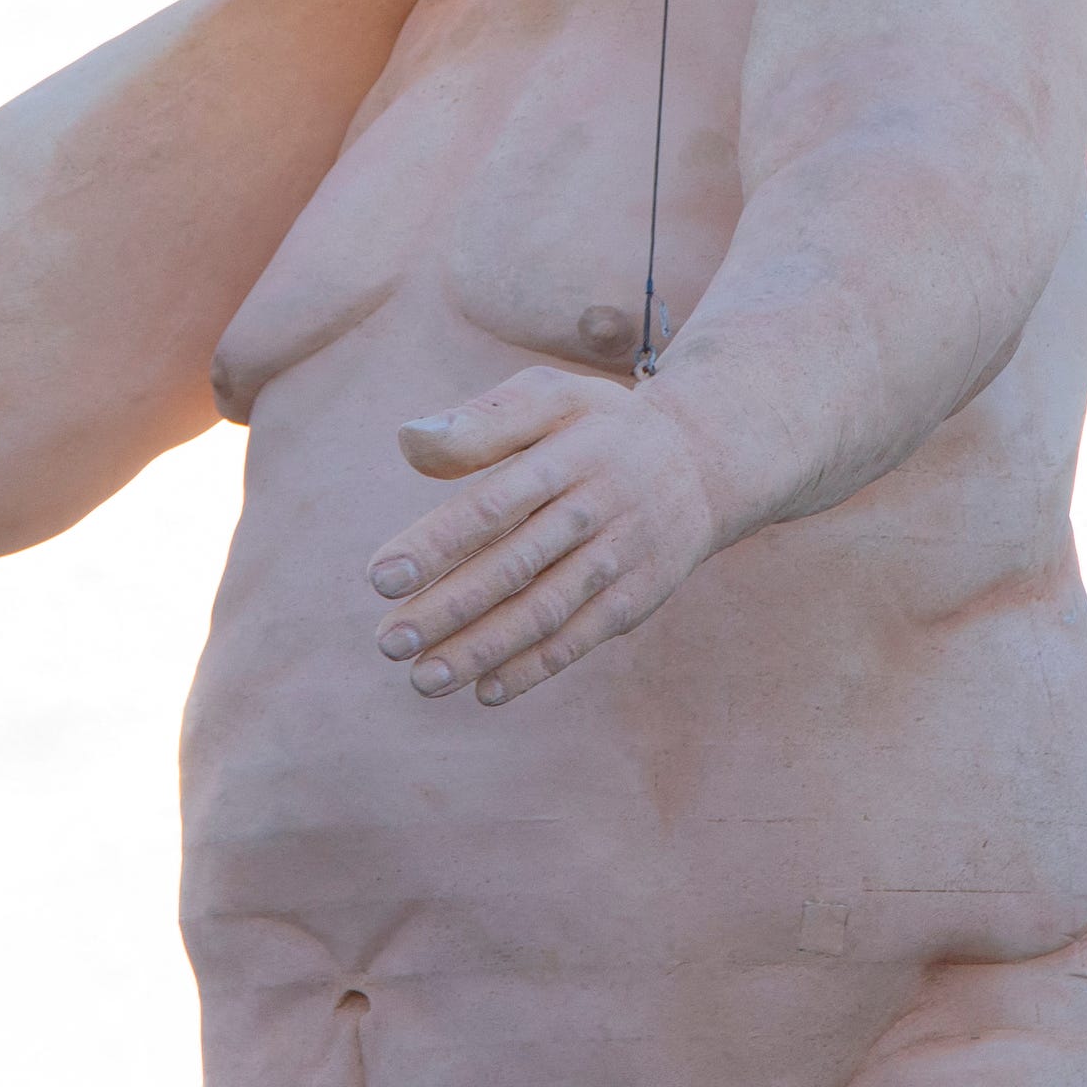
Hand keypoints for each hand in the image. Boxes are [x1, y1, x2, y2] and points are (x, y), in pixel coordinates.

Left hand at [366, 366, 733, 706]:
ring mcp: (621, 556)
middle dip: (448, 608)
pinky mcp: (638, 597)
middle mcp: (598, 506)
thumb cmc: (599, 427)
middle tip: (388, 642)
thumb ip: (482, 421)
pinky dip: (536, 667)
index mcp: (569, 453)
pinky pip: (583, 637)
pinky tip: (485, 690)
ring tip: (422, 679)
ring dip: (482, 649)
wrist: (705, 460)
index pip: (494, 504)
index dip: (437, 543)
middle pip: (514, 565)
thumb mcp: (552, 397)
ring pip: (545, 611)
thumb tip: (407, 442)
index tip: (381, 578)